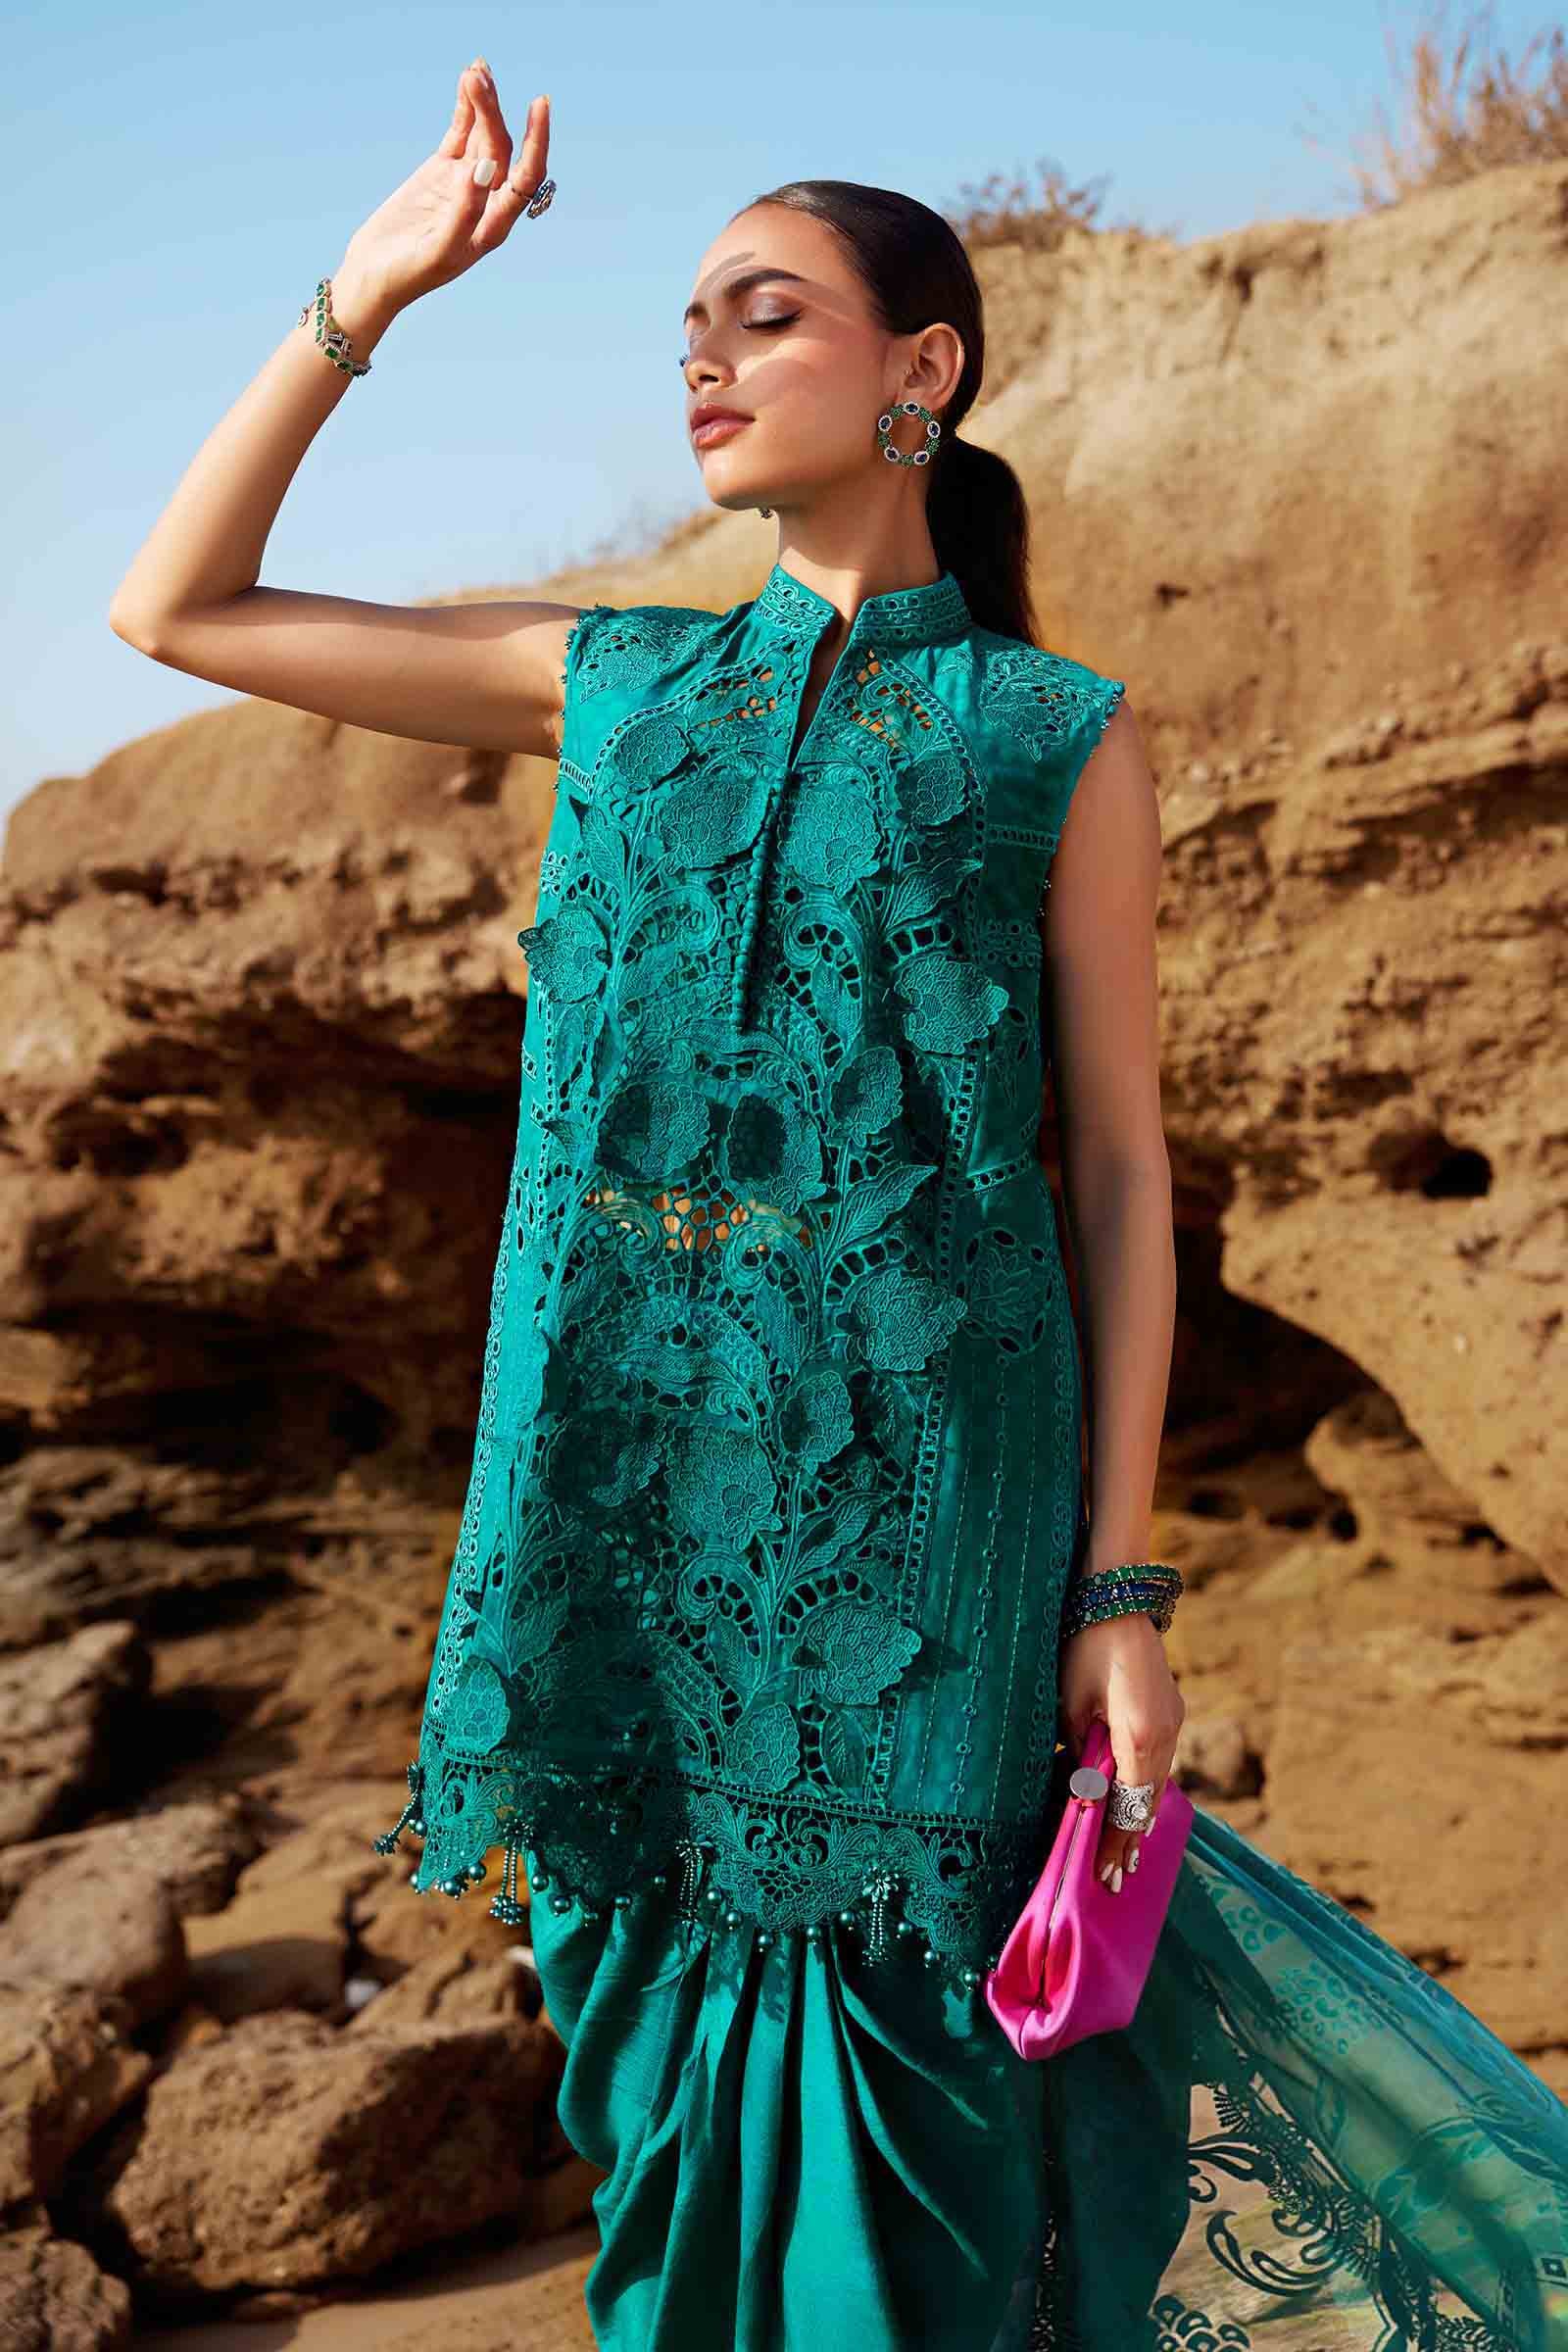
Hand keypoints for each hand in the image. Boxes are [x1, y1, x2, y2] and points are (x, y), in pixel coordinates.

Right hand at [332, 63, 552, 324]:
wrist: (372, 276)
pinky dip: (464, 110)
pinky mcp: (441, 172)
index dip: (536, 142)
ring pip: (481, 136)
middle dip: (493, 111)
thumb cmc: (407, 275)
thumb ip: (465, 211)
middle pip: (501, 147)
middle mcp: (487, 201)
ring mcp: (464, 183)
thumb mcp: (438, 250)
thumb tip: (486, 167)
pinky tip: (468, 82)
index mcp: (495, 225)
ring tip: (475, 70)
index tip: (538, 105)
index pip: (528, 178)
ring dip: (482, 103)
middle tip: (478, 76)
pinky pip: (459, 134)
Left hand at [1057, 1610, 1184, 1892]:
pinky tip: (1135, 1804)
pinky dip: (1145, 1788)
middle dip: (1129, 1839)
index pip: (1128, 1806)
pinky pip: (1159, 1762)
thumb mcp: (1070, 1705)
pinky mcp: (1170, 1710)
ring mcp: (1173, 1721)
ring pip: (1156, 1783)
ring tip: (1124, 1854)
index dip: (1114, 1842)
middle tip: (1114, 1879)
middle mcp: (1166, 1734)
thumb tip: (1076, 1794)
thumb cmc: (1085, 1647)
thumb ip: (1078, 1754)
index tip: (1103, 1877)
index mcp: (1140, 1737)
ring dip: (1139, 1816)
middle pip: (1148, 1801)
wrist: (1118, 1594)